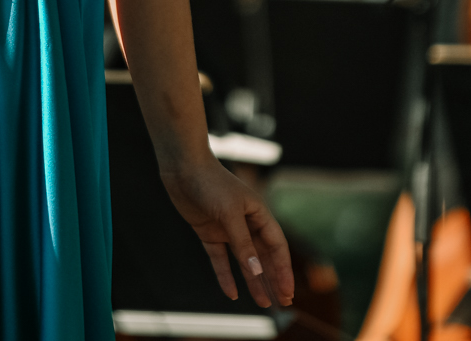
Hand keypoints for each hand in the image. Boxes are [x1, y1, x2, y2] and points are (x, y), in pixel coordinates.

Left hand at [160, 157, 295, 308]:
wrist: (182, 167)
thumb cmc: (211, 183)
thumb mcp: (229, 214)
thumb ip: (243, 244)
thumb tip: (256, 272)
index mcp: (259, 213)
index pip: (277, 246)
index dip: (284, 270)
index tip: (288, 291)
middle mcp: (246, 223)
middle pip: (263, 257)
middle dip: (273, 280)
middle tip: (282, 303)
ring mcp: (227, 229)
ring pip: (245, 262)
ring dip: (253, 281)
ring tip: (263, 303)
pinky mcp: (209, 233)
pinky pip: (221, 259)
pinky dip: (226, 275)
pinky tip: (232, 293)